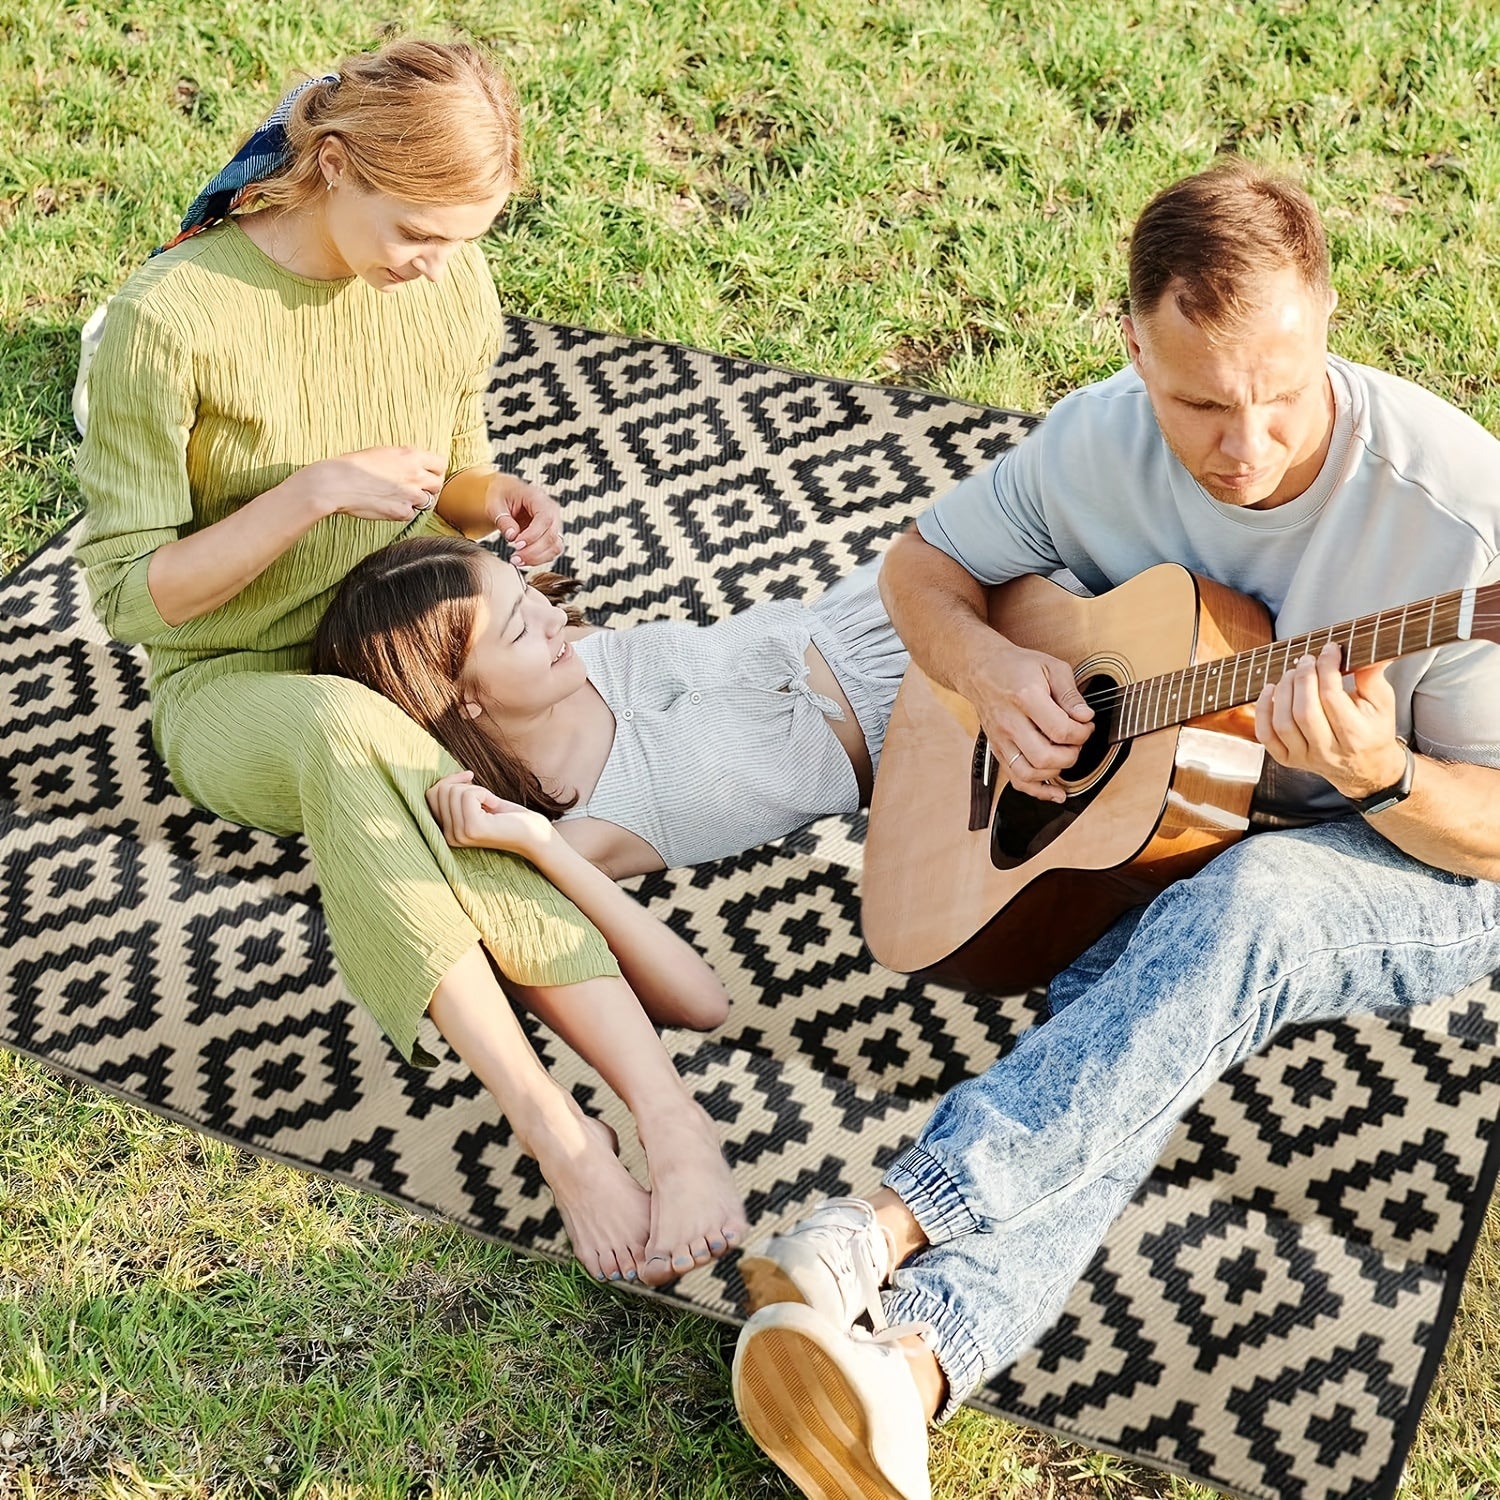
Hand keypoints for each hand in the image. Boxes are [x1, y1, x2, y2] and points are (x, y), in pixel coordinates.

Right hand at [299, 446, 445, 522]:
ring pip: (427, 501)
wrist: (337, 483)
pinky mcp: (402, 512)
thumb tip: (416, 465)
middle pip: (437, 484)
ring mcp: (411, 495)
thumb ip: (405, 459)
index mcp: (411, 456)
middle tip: (413, 488)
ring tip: (397, 497)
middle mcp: (416, 475)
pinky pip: (411, 514)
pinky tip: (387, 505)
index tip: (427, 474)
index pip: (441, 464)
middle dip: (428, 487)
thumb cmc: (355, 465)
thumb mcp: (384, 452)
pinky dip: (403, 512)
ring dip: (416, 501)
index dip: (434, 470)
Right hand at [426, 771, 558, 858]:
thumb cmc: (508, 817)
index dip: (449, 780)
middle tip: (486, 796)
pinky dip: (484, 793)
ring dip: (477, 789)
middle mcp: (448, 837)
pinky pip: (468, 794)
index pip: (430, 795)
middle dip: (464, 784)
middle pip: (440, 791)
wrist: (534, 835)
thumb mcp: (477, 803)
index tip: (469, 777)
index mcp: (446, 832)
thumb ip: (456, 795)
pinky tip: (495, 806)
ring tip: (491, 804)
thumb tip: (443, 777)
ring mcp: (459, 834)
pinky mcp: (472, 828)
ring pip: (454, 791)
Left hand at [486, 472, 563, 565]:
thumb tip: (512, 535)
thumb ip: (503, 520)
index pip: (545, 518)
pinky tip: (523, 560)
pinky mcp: (551, 536)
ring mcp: (553, 524)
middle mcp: (551, 511)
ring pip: (555, 546)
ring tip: (517, 560)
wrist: (506, 494)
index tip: (516, 544)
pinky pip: (551, 551)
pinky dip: (539, 559)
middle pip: (552, 535)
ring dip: (537, 558)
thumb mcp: (495, 504)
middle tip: (515, 558)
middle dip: (533, 551)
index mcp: (538, 498)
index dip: (533, 535)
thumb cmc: (502, 495)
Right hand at [968, 640, 1093, 804]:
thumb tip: (1085, 717)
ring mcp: (1001, 739)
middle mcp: (1010, 722)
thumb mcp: (1051, 667)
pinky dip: (1037, 791)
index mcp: (1026, 698)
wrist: (981, 669)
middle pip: (1045, 757)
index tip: (1086, 725)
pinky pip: (1016, 779)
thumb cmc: (1016, 666)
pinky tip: (1055, 792)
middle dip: (1071, 755)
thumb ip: (1071, 694)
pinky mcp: (998, 749)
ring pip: (1029, 773)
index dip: (1082, 732)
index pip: (1061, 730)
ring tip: (1065, 756)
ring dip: (1055, 772)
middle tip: (1077, 741)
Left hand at [1255, 642, 1406, 798]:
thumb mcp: (1382, 704)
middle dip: (1303, 678)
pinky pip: (1266, 736)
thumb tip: (1364, 648)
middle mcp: (1328, 750)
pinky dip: (1263, 711)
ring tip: (1293, 673)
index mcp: (1355, 735)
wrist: (1364, 768)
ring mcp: (1305, 757)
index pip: (1332, 697)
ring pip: (1283, 723)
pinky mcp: (1287, 759)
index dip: (1327, 668)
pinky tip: (1269, 690)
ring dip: (1283, 691)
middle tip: (1307, 659)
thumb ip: (1372, 676)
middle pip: (1305, 711)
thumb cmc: (1372, 730)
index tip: (1329, 649)